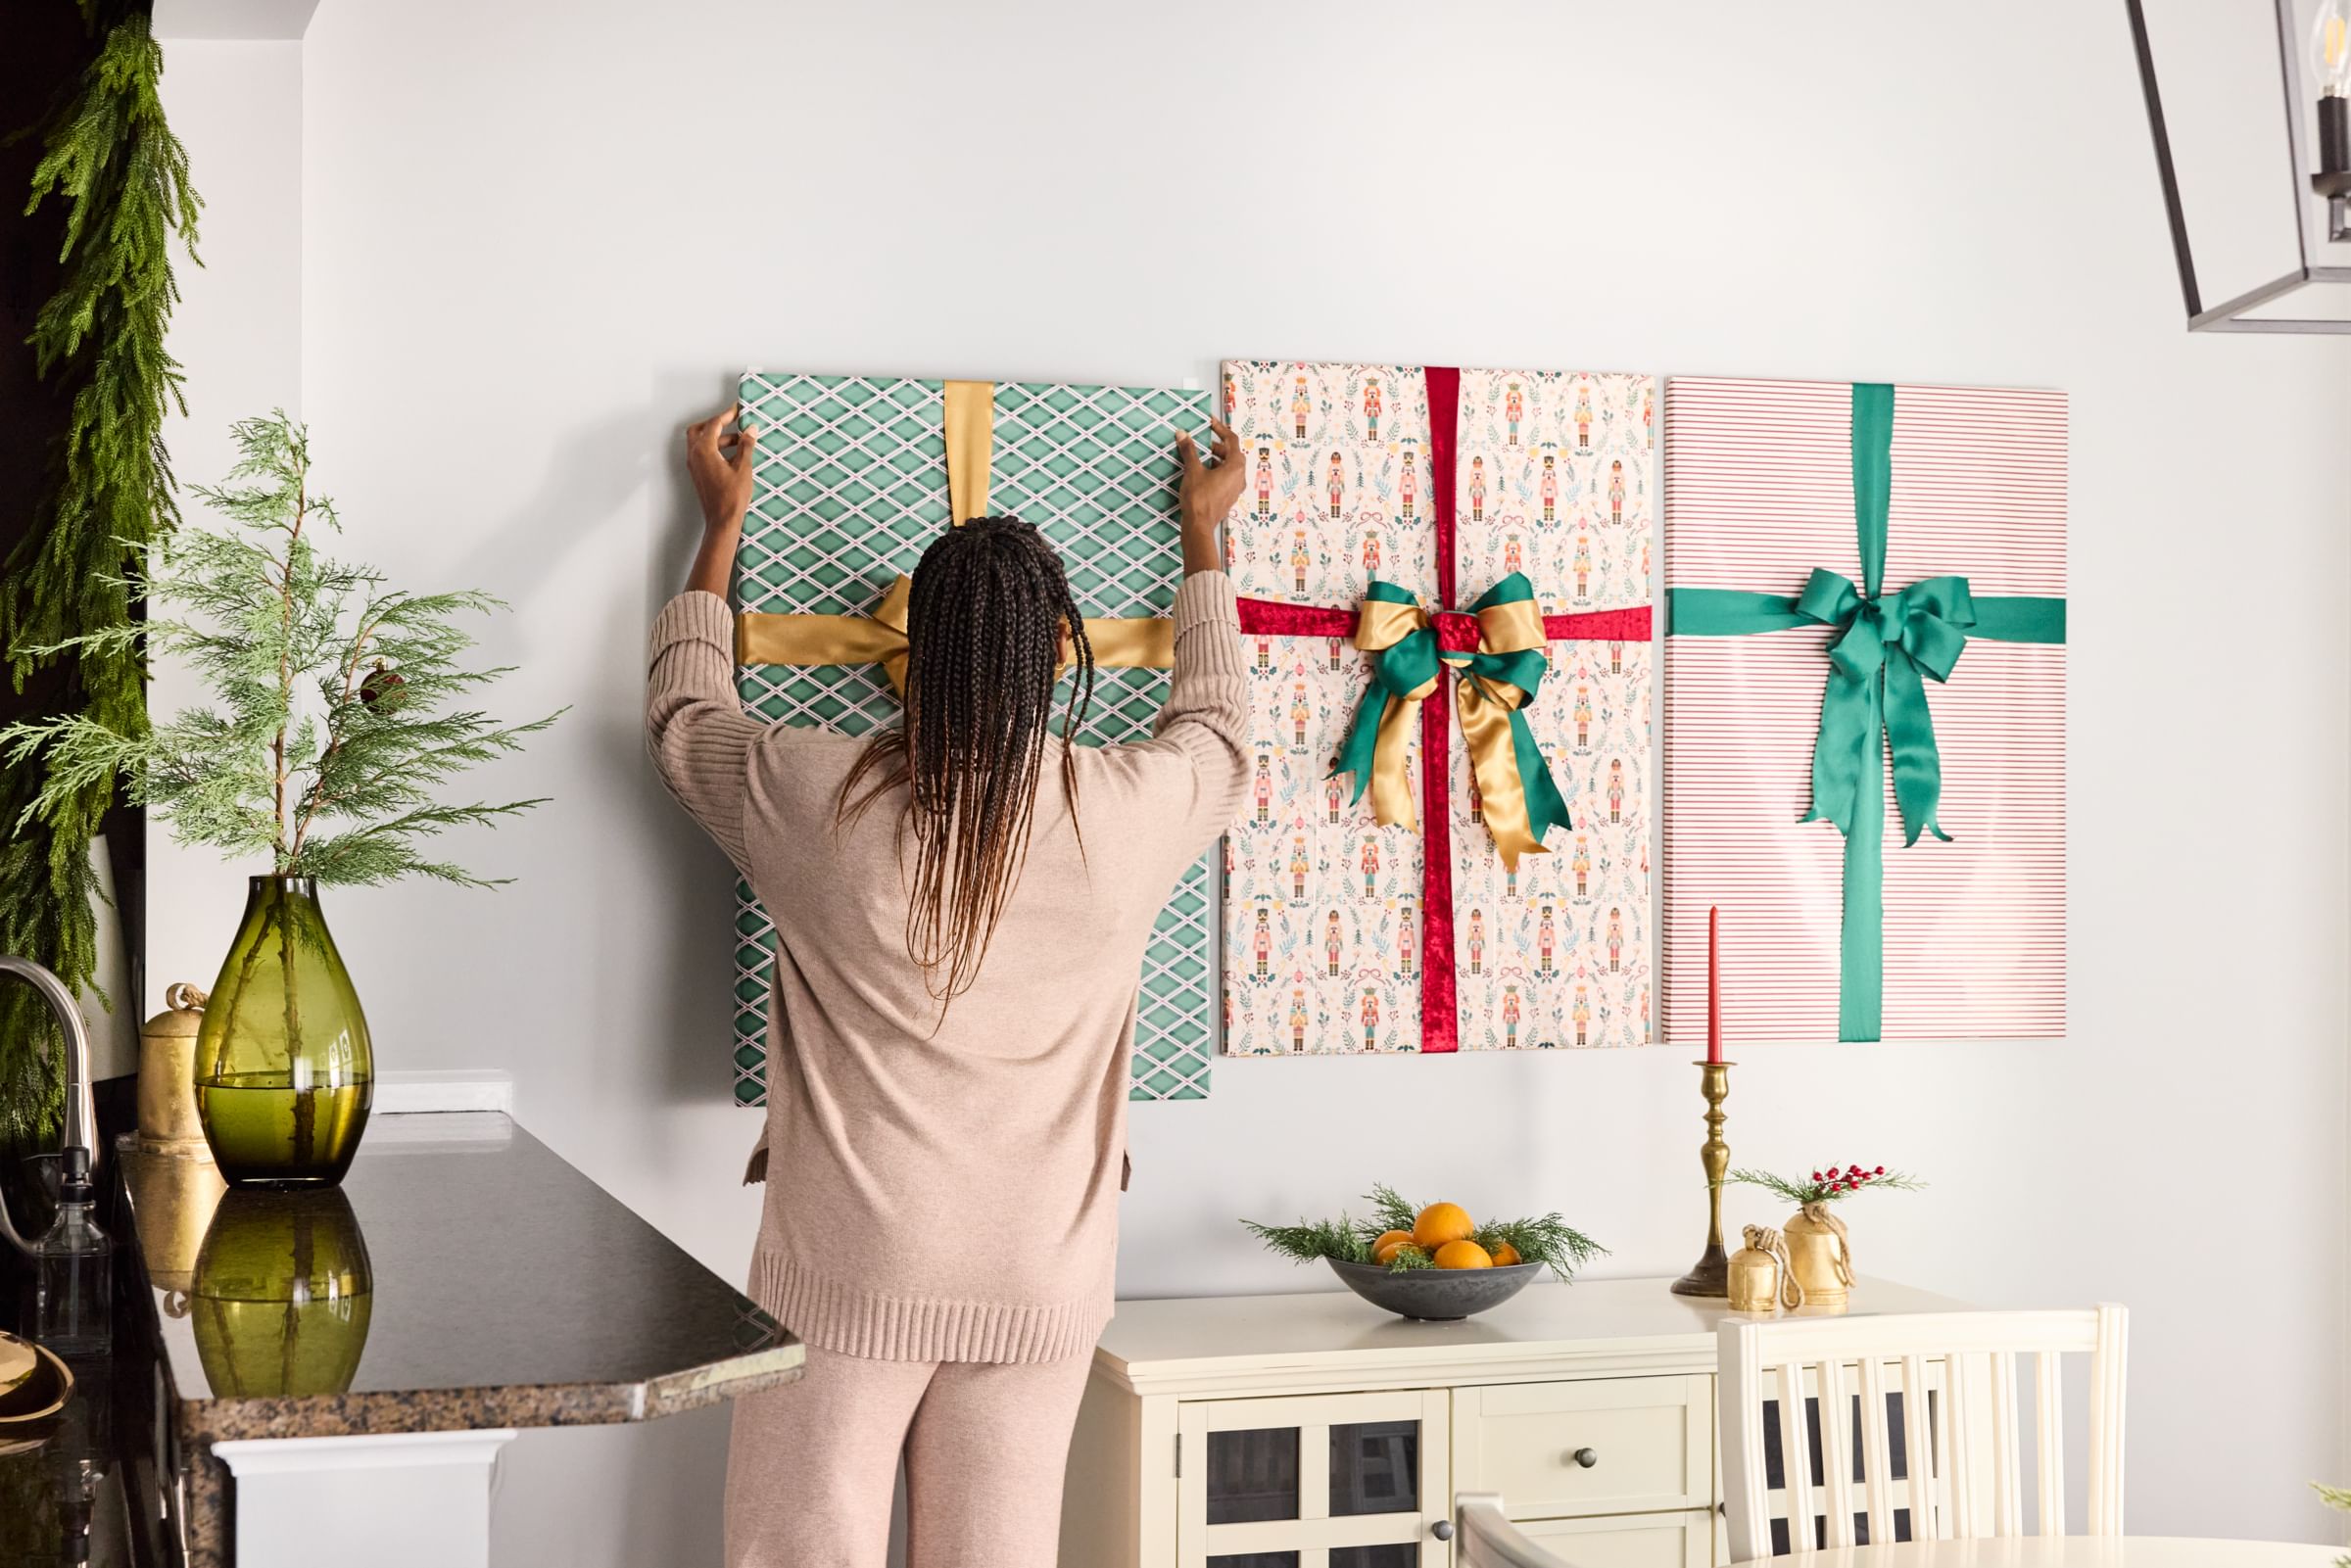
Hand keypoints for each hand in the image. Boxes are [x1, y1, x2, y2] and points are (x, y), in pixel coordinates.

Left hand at [686, 402, 757, 532]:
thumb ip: (746, 446)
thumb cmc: (731, 498)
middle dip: (717, 423)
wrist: (722, 520)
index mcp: (704, 450)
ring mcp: (694, 466)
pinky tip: (732, 455)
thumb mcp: (743, 468)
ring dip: (718, 437)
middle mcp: (695, 456)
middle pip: (700, 429)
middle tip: (733, 422)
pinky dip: (715, 448)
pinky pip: (703, 453)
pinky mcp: (698, 474)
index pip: (714, 424)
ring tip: (739, 441)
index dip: (727, 415)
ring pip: (701, 442)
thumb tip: (750, 430)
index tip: (738, 410)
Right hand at [1176, 417, 1244, 573]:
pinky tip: (1203, 473)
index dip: (1220, 429)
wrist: (1199, 526)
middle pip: (1232, 453)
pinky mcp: (1228, 497)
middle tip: (1204, 442)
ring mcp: (1235, 488)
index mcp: (1236, 467)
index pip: (1232, 440)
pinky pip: (1226, 478)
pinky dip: (1216, 471)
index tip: (1210, 423)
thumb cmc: (1199, 499)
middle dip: (1218, 445)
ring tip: (1201, 457)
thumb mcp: (1192, 470)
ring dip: (1217, 459)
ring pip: (1229, 467)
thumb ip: (1189, 450)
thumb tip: (1183, 435)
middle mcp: (1240, 477)